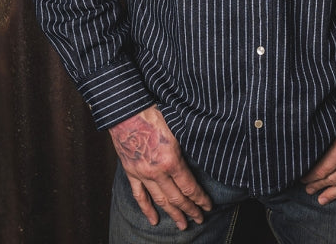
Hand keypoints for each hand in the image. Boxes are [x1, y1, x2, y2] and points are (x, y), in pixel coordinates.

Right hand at [109, 105, 212, 229]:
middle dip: (190, 210)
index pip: (190, 187)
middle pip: (177, 198)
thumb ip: (186, 145)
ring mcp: (143, 174)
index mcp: (171, 160)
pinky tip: (154, 220)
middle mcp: (157, 172)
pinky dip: (147, 209)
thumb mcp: (177, 127)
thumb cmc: (153, 113)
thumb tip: (202, 152)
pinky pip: (139, 195)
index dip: (200, 198)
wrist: (127, 110)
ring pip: (160, 200)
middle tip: (199, 219)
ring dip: (173, 214)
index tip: (208, 206)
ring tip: (182, 225)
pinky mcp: (131, 172)